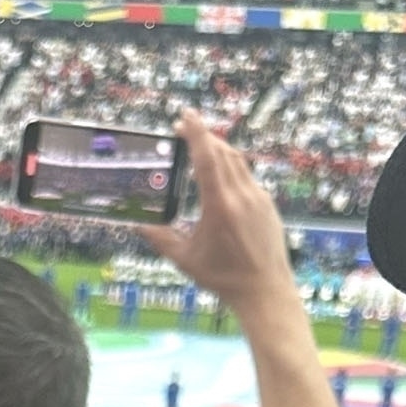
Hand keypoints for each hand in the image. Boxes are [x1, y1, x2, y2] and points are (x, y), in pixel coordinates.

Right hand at [161, 110, 298, 322]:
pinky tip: (222, 177)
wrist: (265, 290)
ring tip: (203, 147)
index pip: (207, 158)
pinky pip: (247, 177)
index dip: (196, 132)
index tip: (186, 115)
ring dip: (219, 148)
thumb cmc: (224, 278)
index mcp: (219, 206)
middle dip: (204, 136)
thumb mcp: (186, 260)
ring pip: (237, 161)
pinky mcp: (266, 203)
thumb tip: (138, 226)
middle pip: (222, 151)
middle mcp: (241, 195)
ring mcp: (257, 197)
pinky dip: (232, 168)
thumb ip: (162, 239)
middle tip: (186, 129)